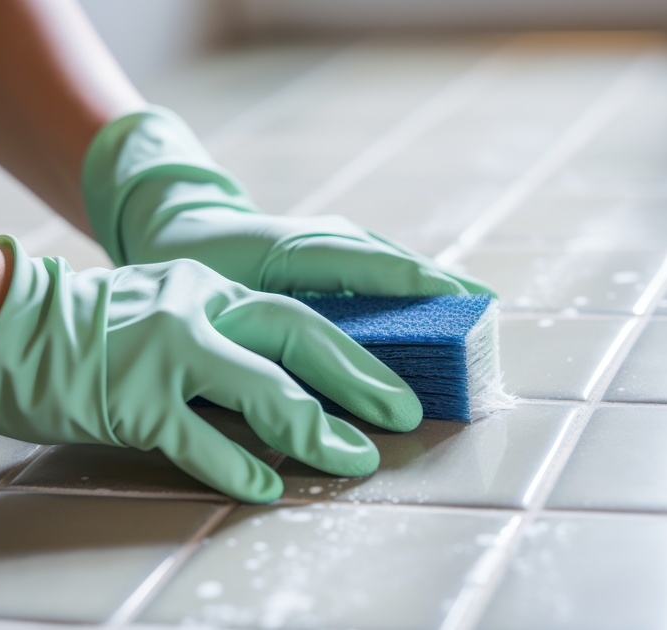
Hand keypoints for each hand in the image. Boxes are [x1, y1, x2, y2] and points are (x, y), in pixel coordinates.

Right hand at [0, 237, 421, 501]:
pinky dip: (237, 466)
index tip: (399, 381)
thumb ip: (231, 338)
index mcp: (216, 290)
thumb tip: (298, 383)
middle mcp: (200, 310)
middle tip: (404, 414)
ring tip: (354, 460)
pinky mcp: (132, 396)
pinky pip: (197, 438)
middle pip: (300, 339)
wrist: (10, 320)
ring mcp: (166, 351)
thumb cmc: (100, 327)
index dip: (359, 349)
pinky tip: (269, 488)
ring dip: (316, 429)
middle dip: (360, 380)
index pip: (303, 316)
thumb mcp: (175, 309)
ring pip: (261, 390)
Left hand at [82, 106, 493, 296]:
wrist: (182, 224)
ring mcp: (331, 236)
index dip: (416, 284)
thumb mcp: (221, 308)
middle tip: (485, 316)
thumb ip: (265, 337)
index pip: (365, 263)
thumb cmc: (197, 268)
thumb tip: (312, 381)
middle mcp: (321, 236)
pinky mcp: (336, 246)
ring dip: (433, 285)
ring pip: (392, 259)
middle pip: (392, 259)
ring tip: (475, 312)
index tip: (463, 301)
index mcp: (292, 248)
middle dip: (439, 287)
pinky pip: (382, 265)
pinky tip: (436, 306)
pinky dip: (412, 284)